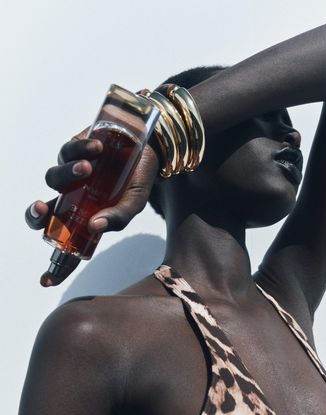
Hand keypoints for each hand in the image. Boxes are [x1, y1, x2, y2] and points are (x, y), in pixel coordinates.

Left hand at [25, 126, 160, 286]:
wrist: (146, 147)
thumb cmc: (138, 179)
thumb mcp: (134, 202)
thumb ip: (118, 217)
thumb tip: (94, 226)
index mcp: (88, 216)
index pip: (69, 243)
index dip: (57, 264)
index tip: (46, 280)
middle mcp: (74, 198)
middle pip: (44, 213)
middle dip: (36, 214)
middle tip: (42, 208)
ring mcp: (71, 174)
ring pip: (53, 178)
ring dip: (68, 174)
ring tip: (90, 168)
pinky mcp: (72, 150)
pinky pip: (66, 151)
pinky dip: (79, 150)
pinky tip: (98, 148)